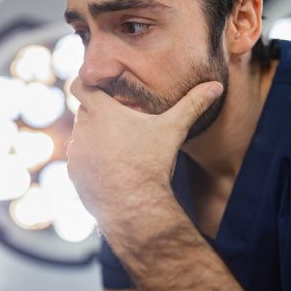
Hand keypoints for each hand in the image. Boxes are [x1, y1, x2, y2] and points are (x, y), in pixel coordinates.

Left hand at [65, 79, 223, 221]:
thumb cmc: (152, 164)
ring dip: (94, 137)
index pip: (79, 84)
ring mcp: (76, 153)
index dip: (87, 82)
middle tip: (120, 120)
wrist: (135, 207)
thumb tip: (216, 87)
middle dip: (99, 113)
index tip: (100, 87)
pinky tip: (112, 168)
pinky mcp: (74, 175)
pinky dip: (92, 160)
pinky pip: (80, 160)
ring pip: (82, 135)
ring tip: (118, 146)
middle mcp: (83, 129)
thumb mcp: (173, 130)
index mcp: (102, 112)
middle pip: (84, 110)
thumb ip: (192, 105)